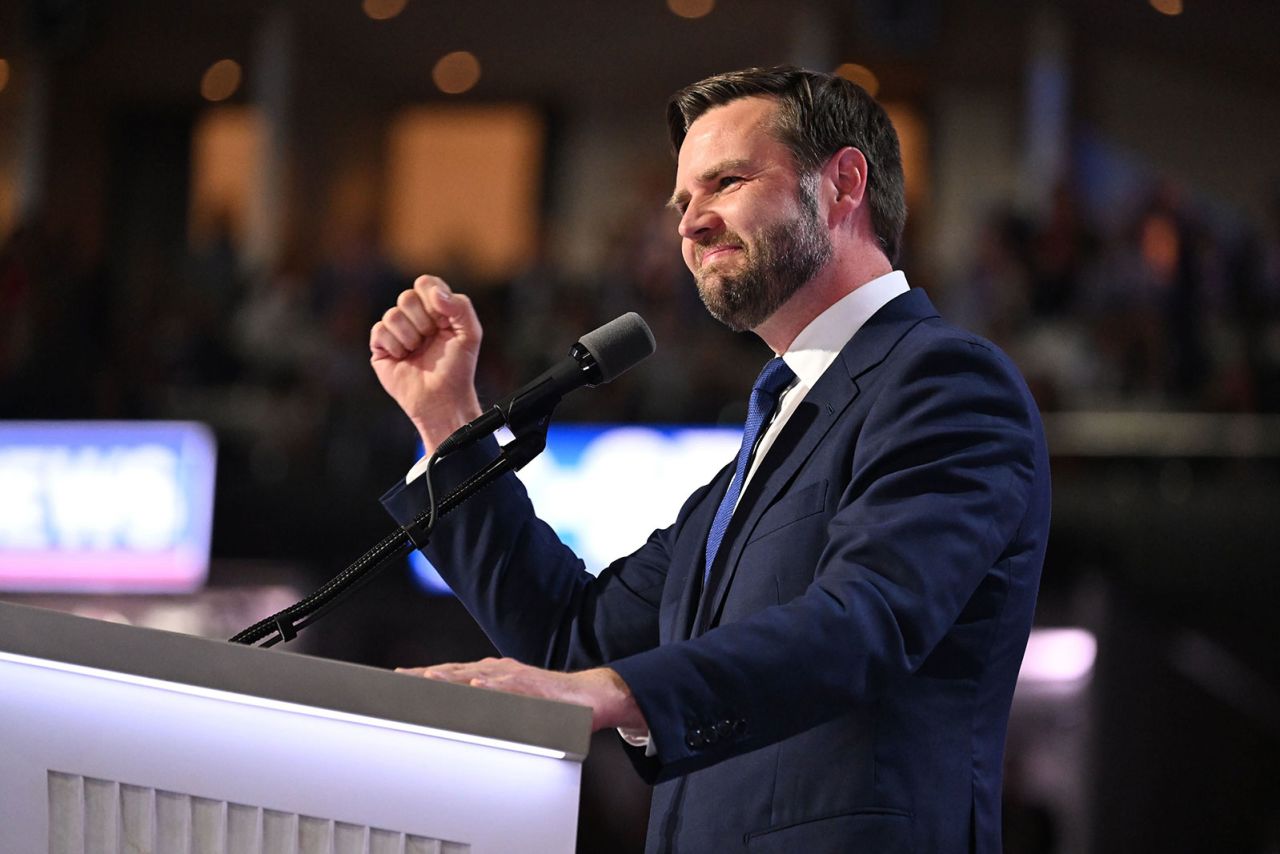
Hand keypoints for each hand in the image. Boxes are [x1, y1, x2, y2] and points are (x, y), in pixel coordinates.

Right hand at [369, 275, 483, 450]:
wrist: (442, 398)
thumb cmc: (458, 368)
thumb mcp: (470, 333)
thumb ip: (460, 306)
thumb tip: (434, 292)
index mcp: (435, 309)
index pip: (426, 283)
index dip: (433, 298)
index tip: (443, 320)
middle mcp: (414, 316)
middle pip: (406, 297)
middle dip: (423, 321)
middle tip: (431, 339)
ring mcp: (396, 331)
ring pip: (392, 315)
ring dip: (410, 337)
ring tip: (418, 351)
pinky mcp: (380, 346)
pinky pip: (380, 331)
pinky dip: (396, 346)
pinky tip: (404, 358)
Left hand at [397, 658, 648, 733]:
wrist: (593, 696)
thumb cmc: (553, 703)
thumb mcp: (513, 707)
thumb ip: (491, 709)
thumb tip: (463, 723)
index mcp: (493, 676)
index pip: (453, 676)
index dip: (426, 677)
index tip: (400, 679)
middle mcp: (501, 672)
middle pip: (458, 672)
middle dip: (428, 675)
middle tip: (401, 678)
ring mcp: (517, 677)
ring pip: (479, 676)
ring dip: (453, 677)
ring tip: (428, 678)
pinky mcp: (535, 686)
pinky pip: (511, 686)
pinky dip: (493, 686)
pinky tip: (477, 687)